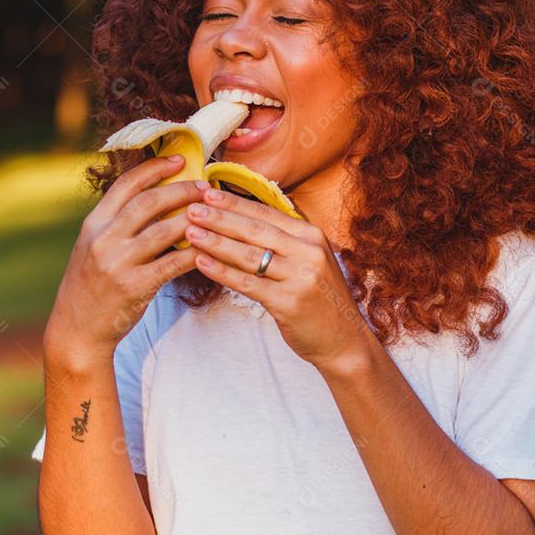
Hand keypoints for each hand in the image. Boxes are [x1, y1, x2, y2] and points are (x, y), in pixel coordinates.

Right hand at [43, 155, 205, 370]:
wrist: (76, 329)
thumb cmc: (92, 286)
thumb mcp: (94, 247)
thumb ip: (118, 224)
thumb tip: (157, 198)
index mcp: (94, 224)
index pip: (126, 184)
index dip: (155, 168)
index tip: (179, 160)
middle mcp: (103, 238)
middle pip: (149, 202)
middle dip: (181, 190)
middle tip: (205, 187)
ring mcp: (118, 262)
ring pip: (164, 230)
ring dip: (193, 219)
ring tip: (212, 213)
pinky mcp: (134, 286)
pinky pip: (172, 264)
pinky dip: (193, 253)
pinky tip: (209, 247)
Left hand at [182, 187, 371, 370]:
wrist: (343, 340)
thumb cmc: (318, 298)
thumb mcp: (309, 260)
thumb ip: (283, 240)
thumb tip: (241, 218)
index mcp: (312, 235)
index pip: (266, 213)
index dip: (235, 203)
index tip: (207, 194)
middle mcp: (308, 252)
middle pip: (256, 230)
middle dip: (220, 218)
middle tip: (191, 208)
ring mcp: (300, 277)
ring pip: (249, 255)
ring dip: (216, 242)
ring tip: (190, 232)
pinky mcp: (288, 303)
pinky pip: (247, 283)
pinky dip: (221, 272)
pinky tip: (202, 262)